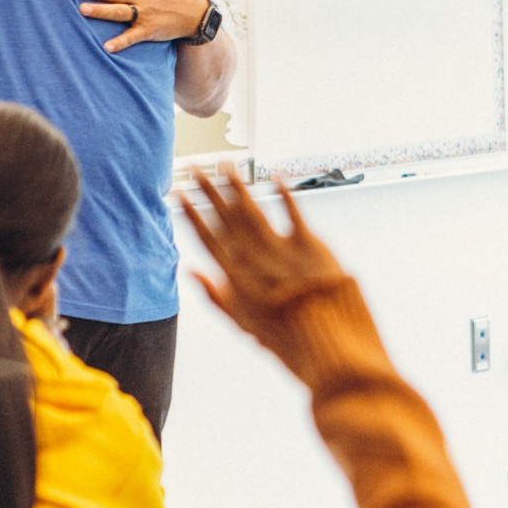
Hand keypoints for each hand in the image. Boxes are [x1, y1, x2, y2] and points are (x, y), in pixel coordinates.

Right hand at [177, 166, 346, 351]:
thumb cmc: (285, 339)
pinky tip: (274, 177)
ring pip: (254, 210)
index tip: (178, 194)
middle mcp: (256, 259)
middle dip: (209, 191)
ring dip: (238, 186)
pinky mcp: (311, 245)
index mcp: (237, 278)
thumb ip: (217, 298)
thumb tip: (191, 271)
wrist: (329, 342)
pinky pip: (295, 213)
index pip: (208, 239)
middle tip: (196, 168)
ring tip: (226, 165)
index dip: (192, 215)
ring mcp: (282, 249)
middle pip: (227, 217)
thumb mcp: (244, 325)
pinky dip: (285, 194)